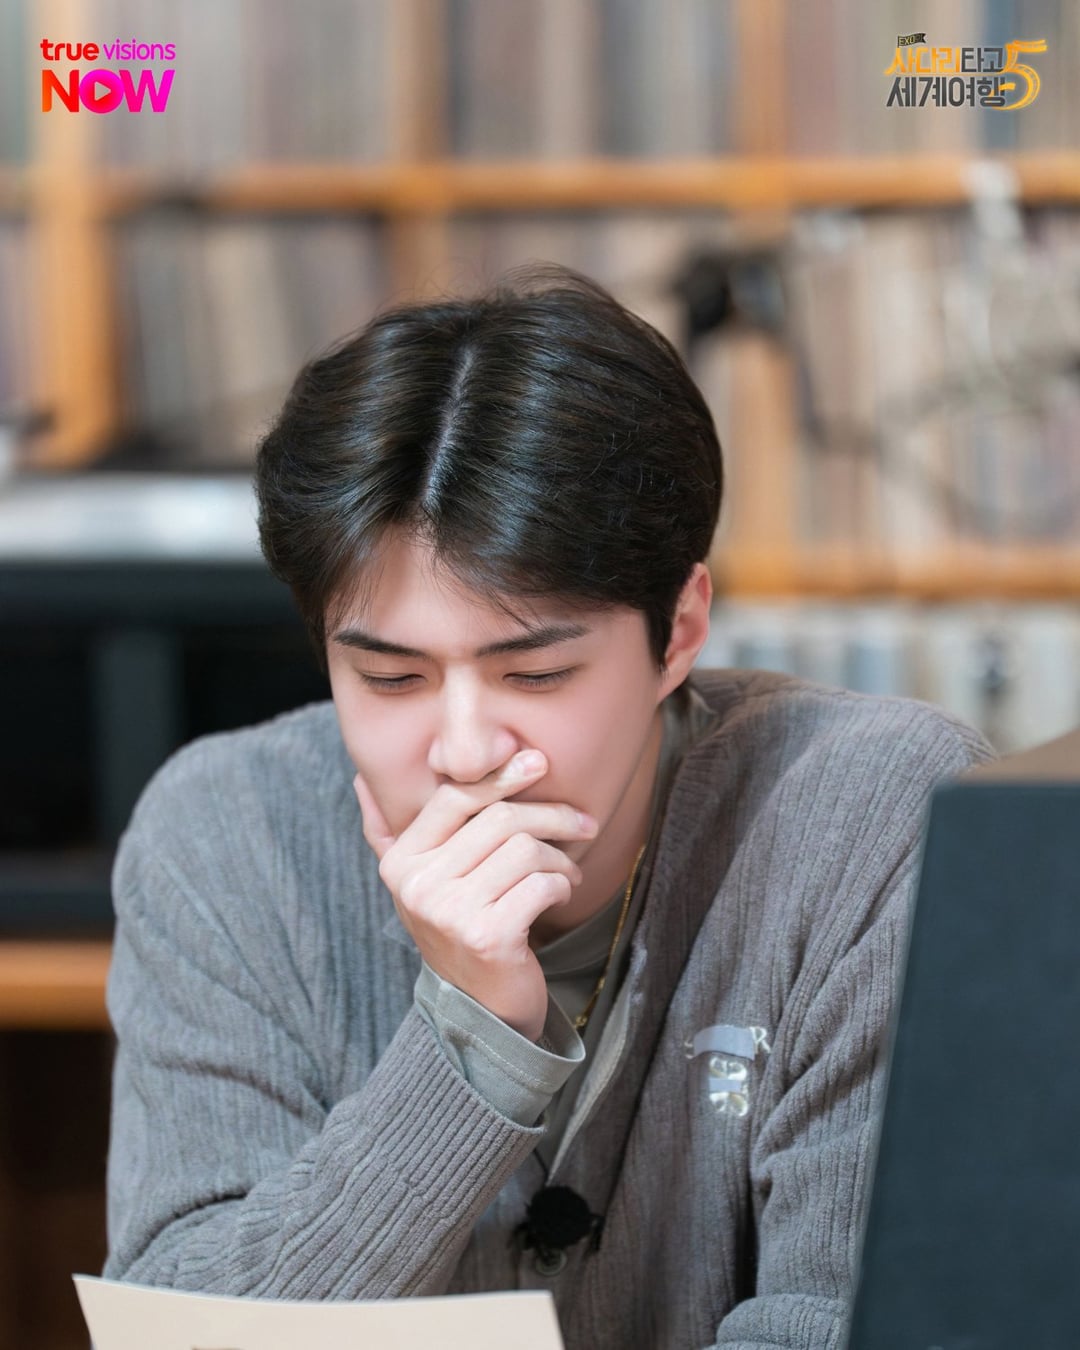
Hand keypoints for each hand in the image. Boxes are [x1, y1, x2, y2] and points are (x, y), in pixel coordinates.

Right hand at [353, 750, 597, 1042]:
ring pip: (525, 849)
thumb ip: (388, 832)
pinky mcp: (487, 936)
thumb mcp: (419, 883)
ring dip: (560, 856)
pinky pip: (541, 884)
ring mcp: (449, 913)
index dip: (500, 775)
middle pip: (499, 818)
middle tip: (583, 825)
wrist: (478, 1011)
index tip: (540, 765)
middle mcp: (417, 886)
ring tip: (567, 871)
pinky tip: (562, 893)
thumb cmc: (458, 931)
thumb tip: (360, 779)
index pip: (454, 797)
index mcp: (400, 862)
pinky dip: (562, 884)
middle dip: (551, 816)